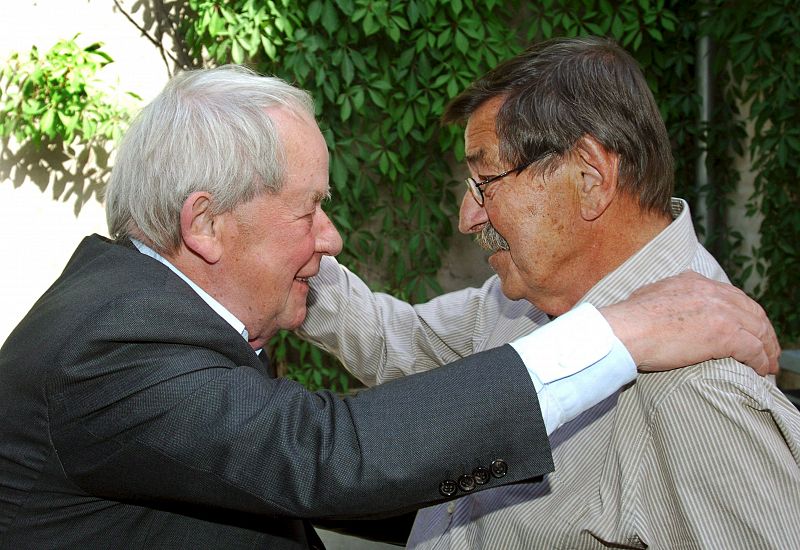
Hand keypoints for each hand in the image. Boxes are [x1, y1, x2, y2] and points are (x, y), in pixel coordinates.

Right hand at [599, 271, 778, 374]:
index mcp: (696, 282)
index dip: (746, 315)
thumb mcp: (651, 293)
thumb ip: (668, 293)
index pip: (733, 297)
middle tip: (768, 349)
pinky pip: (754, 349)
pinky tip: (760, 369)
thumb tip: (666, 298)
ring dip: (767, 349)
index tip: (749, 328)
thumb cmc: (630, 318)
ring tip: (768, 364)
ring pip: (759, 331)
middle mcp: (713, 293)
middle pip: (752, 312)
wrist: (627, 330)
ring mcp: (721, 313)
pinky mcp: (725, 335)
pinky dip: (761, 361)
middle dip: (764, 332)